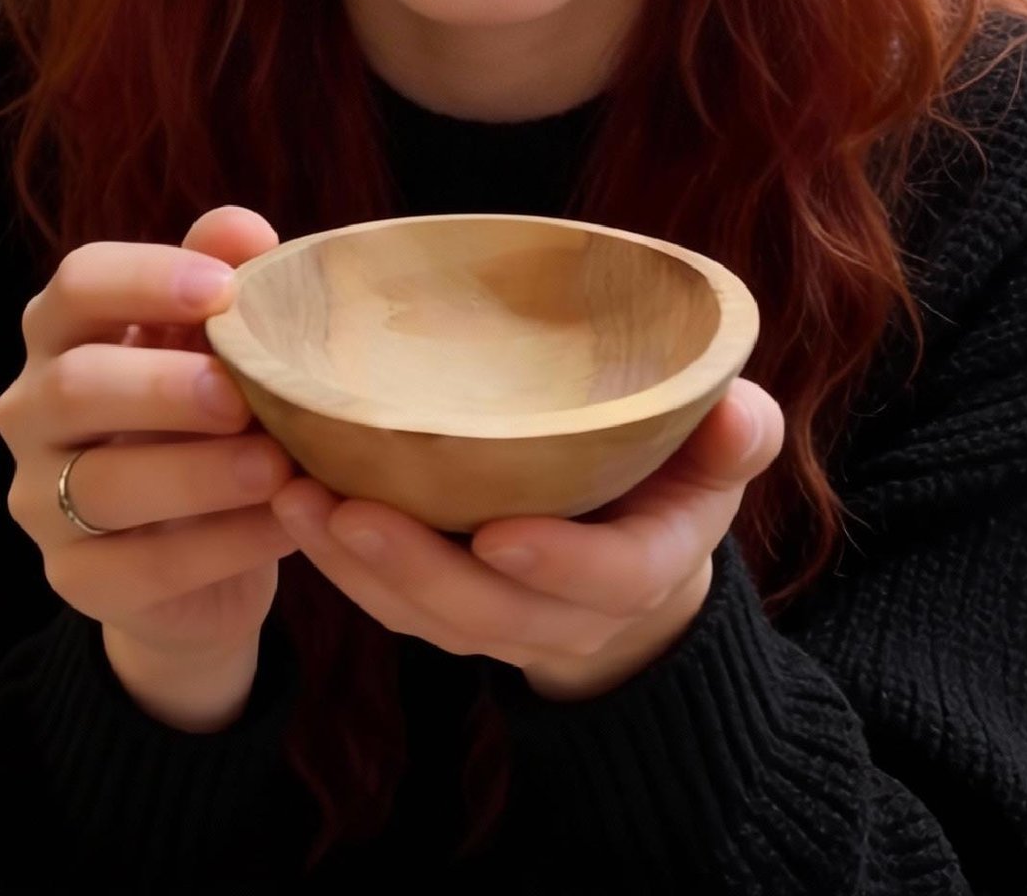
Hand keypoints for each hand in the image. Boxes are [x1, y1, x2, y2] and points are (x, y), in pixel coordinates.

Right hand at [0, 205, 298, 727]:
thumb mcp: (217, 341)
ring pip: (102, 484)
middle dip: (162, 386)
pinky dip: (221, 545)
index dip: (146, 279)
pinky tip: (284, 524)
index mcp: (64, 331)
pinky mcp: (74, 578)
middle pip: (75, 385)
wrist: (206, 547)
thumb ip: (224, 276)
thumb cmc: (208, 414)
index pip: (78, 284)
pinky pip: (139, 566)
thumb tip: (246, 232)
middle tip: (242, 395)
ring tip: (277, 466)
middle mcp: (33, 409)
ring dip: (197, 473)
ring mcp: (41, 498)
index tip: (225, 289)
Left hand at [269, 378, 783, 700]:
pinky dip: (339, 563)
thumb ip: (734, 434)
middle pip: (490, 612)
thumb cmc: (677, 471)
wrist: (637, 547)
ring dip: (354, 565)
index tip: (498, 533)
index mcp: (648, 564)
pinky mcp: (447, 605)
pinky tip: (290, 505)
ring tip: (293, 500)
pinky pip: (390, 602)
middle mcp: (571, 609)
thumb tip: (736, 410)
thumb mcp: (719, 451)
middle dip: (416, 567)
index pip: (610, 580)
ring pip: (424, 616)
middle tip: (347, 507)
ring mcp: (503, 616)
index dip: (559, 566)